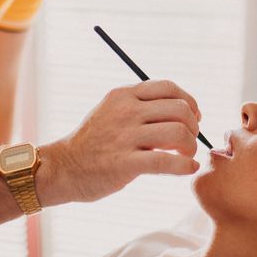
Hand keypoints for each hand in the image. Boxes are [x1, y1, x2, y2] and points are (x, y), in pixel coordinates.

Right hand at [41, 80, 201, 203]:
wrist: (63, 168)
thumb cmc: (94, 141)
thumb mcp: (113, 110)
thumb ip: (141, 105)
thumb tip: (182, 108)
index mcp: (124, 95)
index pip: (169, 87)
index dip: (189, 101)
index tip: (194, 116)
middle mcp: (126, 111)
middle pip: (179, 109)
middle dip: (193, 125)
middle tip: (190, 139)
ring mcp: (125, 137)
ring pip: (177, 133)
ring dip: (191, 146)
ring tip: (187, 155)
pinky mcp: (125, 164)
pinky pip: (166, 162)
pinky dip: (184, 166)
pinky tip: (189, 169)